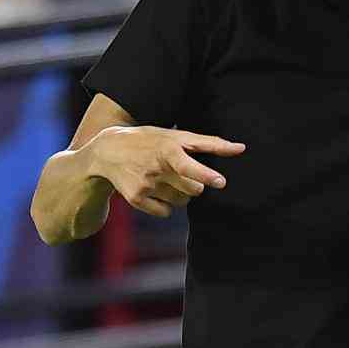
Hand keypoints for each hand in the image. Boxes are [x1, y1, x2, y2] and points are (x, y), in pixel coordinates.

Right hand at [84, 126, 244, 216]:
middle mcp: (156, 168)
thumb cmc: (151, 140)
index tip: (220, 181)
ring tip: (167, 179)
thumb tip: (242, 148)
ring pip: (182, 202)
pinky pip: (166, 212)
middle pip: (193, 189)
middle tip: (185, 174)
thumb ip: (210, 143)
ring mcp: (145, 185)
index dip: (205, 174)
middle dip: (197, 185)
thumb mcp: (176, 135)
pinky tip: (155, 189)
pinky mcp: (136, 199)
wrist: (107, 151)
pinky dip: (166, 205)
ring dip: (182, 194)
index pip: (188, 165)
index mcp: (167, 149)